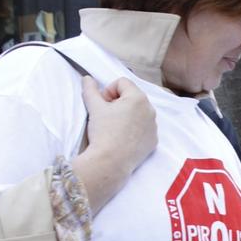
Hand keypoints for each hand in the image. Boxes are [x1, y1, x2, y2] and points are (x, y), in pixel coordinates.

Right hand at [75, 76, 156, 210]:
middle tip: (107, 116)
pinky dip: (134, 129)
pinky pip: (144, 128)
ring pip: (139, 112)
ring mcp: (154, 126)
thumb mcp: (94, 107)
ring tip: (114, 127)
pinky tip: (123, 138)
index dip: (108, 91)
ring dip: (127, 115)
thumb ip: (90, 90)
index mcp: (138, 97)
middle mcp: (150, 109)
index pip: (122, 83)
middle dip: (118, 102)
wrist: (111, 162)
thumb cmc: (103, 132)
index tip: (102, 104)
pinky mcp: (153, 140)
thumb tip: (87, 78)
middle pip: (132, 97)